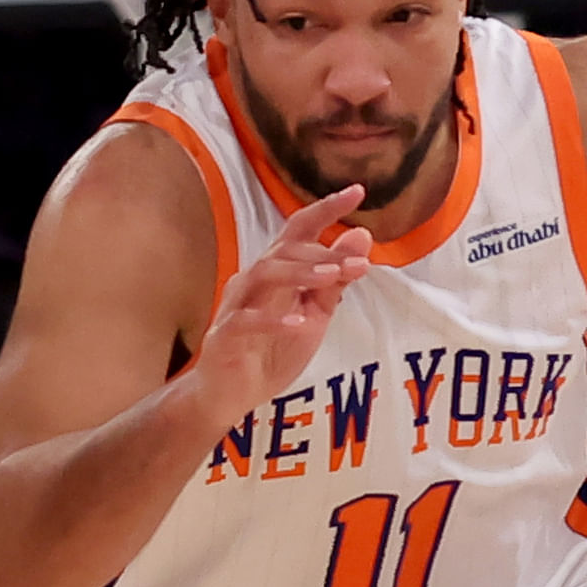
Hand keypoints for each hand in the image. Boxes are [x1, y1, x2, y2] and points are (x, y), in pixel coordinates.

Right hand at [194, 186, 375, 423]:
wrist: (230, 394)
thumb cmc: (270, 351)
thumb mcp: (314, 315)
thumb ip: (334, 280)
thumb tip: (361, 236)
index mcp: (276, 272)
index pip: (300, 229)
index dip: (326, 208)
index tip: (357, 191)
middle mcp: (253, 280)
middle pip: (284, 250)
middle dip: (323, 254)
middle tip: (359, 263)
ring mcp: (235, 306)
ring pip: (263, 274)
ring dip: (299, 273)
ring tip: (331, 278)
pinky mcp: (224, 336)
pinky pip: (245, 320)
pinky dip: (272, 320)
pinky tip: (298, 323)